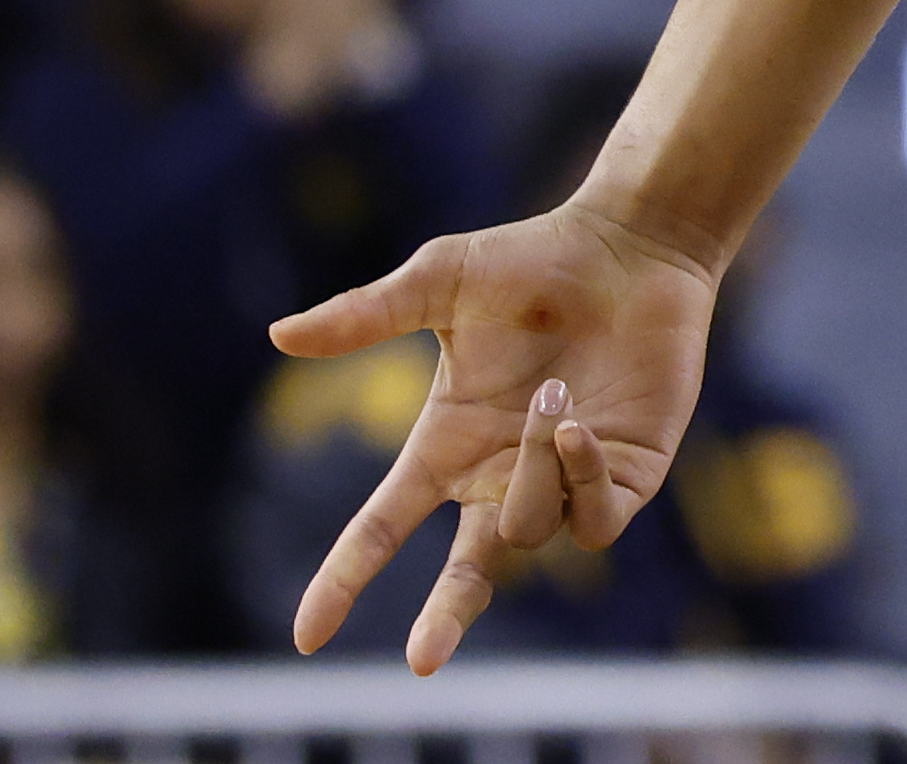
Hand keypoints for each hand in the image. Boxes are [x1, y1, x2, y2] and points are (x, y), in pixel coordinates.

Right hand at [271, 201, 724, 670]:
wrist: (628, 246)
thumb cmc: (531, 259)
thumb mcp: (438, 282)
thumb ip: (364, 316)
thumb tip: (278, 335)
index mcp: (446, 445)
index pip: (383, 528)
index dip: (344, 580)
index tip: (307, 634)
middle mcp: (499, 477)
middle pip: (463, 578)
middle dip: (444, 618)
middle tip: (423, 659)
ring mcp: (562, 483)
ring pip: (528, 527)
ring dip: (531, 467)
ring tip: (552, 394)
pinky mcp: (625, 480)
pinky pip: (593, 520)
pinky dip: (577, 478)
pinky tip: (575, 425)